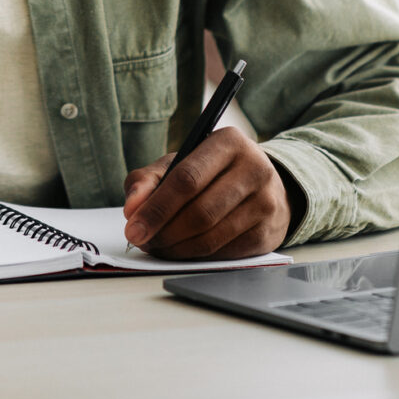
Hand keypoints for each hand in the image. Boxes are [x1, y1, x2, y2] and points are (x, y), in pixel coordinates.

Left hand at [121, 127, 292, 259]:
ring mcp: (265, 203)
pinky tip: (181, 250)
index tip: (132, 228)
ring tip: (157, 246)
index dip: (156, 207)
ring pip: (211, 237)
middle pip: (199, 212)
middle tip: (142, 241)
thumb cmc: (213, 173)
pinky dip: (195, 256)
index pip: (187, 179)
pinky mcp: (267, 233)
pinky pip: (223, 253)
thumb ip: (149, 179)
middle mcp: (254, 169)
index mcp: (228, 142)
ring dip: (176, 248)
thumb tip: (132, 208)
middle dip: (164, 232)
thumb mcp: (181, 162)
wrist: (266, 187)